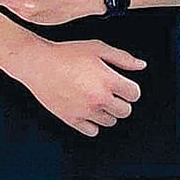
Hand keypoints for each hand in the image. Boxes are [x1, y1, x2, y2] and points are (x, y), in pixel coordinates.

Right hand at [9, 36, 143, 134]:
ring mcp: (86, 111)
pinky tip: (87, 110)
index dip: (130, 89)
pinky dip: (92, 123)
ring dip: (107, 112)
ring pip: (110, 122)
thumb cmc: (66, 54)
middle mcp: (99, 98)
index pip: (134, 94)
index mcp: (108, 80)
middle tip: (110, 93)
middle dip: (121, 102)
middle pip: (125, 111)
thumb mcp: (97, 48)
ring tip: (96, 100)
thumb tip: (140, 65)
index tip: (123, 86)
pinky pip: (92, 131)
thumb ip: (122, 58)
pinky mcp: (72, 119)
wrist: (38, 64)